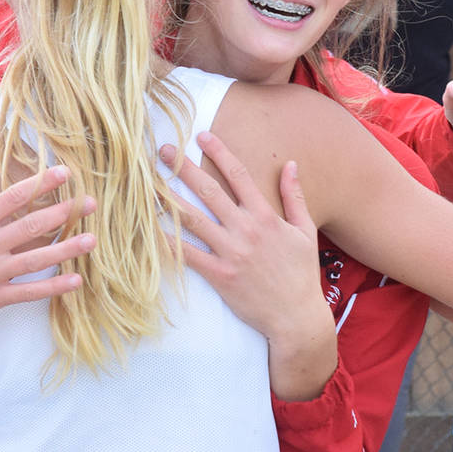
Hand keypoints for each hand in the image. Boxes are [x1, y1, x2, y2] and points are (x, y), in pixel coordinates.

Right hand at [0, 151, 98, 361]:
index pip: (11, 199)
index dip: (40, 184)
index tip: (64, 173)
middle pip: (30, 227)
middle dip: (62, 213)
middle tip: (90, 203)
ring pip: (35, 260)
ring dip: (66, 249)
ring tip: (92, 239)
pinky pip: (28, 292)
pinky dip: (52, 287)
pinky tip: (76, 280)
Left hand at [159, 133, 326, 347]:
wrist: (296, 316)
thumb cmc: (301, 274)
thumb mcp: (305, 231)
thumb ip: (294, 196)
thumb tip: (290, 165)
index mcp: (265, 216)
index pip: (239, 175)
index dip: (219, 151)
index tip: (201, 135)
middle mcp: (245, 229)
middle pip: (209, 190)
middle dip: (183, 167)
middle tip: (162, 150)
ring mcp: (231, 252)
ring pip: (192, 219)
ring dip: (168, 199)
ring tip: (146, 183)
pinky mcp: (219, 275)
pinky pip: (188, 255)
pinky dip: (168, 242)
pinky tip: (149, 229)